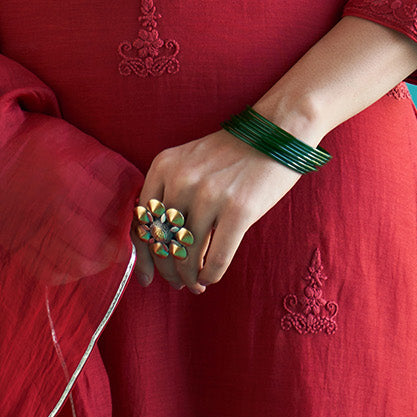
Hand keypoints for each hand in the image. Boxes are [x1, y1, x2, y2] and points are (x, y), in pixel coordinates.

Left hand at [132, 130, 299, 294]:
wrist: (275, 132)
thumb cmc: (231, 154)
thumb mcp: (190, 163)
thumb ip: (169, 193)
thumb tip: (157, 245)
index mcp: (164, 165)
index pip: (141, 221)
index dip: (143, 256)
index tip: (149, 276)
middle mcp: (181, 179)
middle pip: (162, 242)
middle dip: (167, 270)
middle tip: (178, 282)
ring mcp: (209, 194)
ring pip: (187, 255)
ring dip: (189, 278)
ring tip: (196, 283)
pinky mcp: (238, 209)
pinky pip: (215, 258)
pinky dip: (210, 275)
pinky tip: (210, 277)